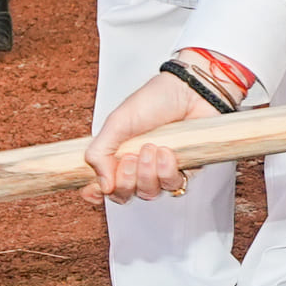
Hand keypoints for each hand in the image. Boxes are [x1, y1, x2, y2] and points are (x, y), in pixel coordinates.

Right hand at [85, 72, 211, 203]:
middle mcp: (137, 166)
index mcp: (117, 154)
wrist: (190, 91)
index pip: (102, 184)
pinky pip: (173, 187)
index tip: (96, 190)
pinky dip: (167, 171)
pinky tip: (167, 152)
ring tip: (150, 148)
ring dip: (147, 173)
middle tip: (130, 158)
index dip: (95, 193)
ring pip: (148, 193)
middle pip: (124, 195)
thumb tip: (102, 185)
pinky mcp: (184, 171)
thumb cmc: (154, 99)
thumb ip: (100, 153)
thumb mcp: (117, 122)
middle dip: (125, 180)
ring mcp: (160, 170)